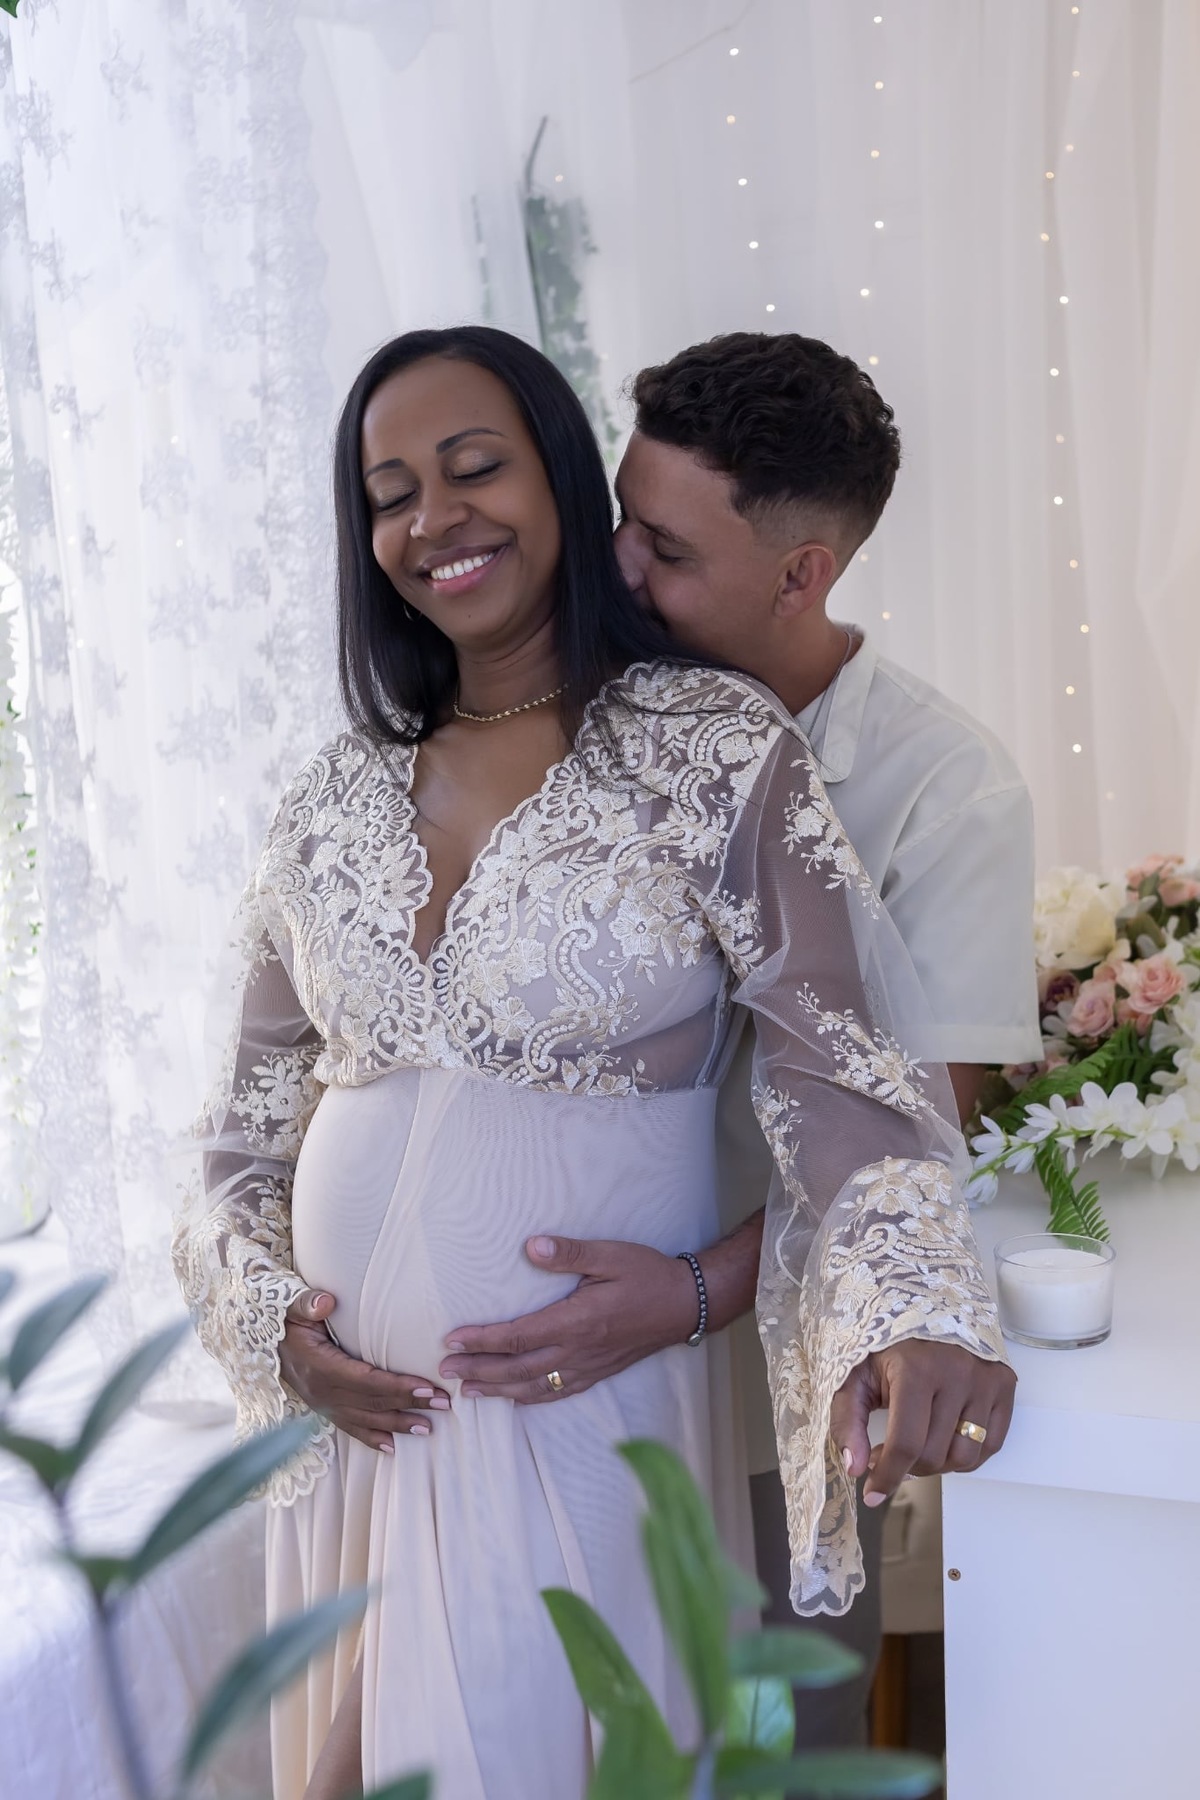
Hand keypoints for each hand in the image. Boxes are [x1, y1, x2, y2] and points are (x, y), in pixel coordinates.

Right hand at [280, 1290, 449, 1449]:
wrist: (264, 1342)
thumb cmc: (285, 1320)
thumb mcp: (292, 1305)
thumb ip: (308, 1303)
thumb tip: (325, 1302)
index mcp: (319, 1366)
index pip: (366, 1381)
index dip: (398, 1387)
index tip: (428, 1387)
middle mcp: (322, 1392)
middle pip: (373, 1402)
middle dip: (410, 1404)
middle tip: (444, 1404)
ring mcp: (322, 1405)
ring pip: (365, 1419)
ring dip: (397, 1424)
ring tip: (428, 1428)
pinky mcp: (323, 1410)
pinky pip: (349, 1428)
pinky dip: (371, 1438)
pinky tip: (392, 1447)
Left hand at [438, 1236, 699, 1401]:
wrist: (685, 1305)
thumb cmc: (648, 1275)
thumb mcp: (610, 1255)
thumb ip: (570, 1253)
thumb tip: (531, 1246)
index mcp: (577, 1321)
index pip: (518, 1336)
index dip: (482, 1340)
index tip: (452, 1339)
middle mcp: (578, 1351)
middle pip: (517, 1368)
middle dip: (479, 1369)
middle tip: (445, 1369)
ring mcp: (587, 1366)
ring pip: (533, 1387)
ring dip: (497, 1389)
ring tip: (467, 1390)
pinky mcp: (597, 1373)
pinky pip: (556, 1393)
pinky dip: (529, 1398)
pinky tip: (514, 1398)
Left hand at [831, 1340, 1015, 1504]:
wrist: (923, 1302)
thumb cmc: (886, 1343)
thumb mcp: (854, 1374)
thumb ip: (847, 1421)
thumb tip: (854, 1468)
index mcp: (915, 1369)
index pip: (907, 1444)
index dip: (888, 1476)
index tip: (873, 1493)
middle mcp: (956, 1373)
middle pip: (935, 1455)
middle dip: (907, 1467)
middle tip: (887, 1454)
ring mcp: (984, 1379)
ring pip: (967, 1456)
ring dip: (939, 1465)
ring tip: (917, 1447)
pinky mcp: (1003, 1383)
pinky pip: (992, 1444)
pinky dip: (968, 1455)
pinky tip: (944, 1440)